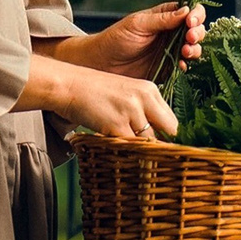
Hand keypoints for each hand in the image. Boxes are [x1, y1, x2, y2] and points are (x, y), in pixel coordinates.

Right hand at [16, 57, 178, 139]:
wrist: (68, 85)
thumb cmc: (93, 92)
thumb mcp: (126, 94)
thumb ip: (143, 111)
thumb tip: (157, 137)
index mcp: (150, 90)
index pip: (172, 120)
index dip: (167, 136)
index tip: (160, 146)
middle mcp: (145, 98)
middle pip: (169, 130)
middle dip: (161, 144)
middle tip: (151, 154)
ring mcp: (132, 111)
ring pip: (151, 142)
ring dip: (142, 150)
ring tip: (129, 151)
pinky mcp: (117, 124)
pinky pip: (132, 148)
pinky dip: (127, 153)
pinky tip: (117, 150)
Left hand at [56, 2, 204, 81]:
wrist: (101, 64)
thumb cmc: (116, 39)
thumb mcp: (138, 24)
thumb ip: (162, 19)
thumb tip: (186, 10)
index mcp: (164, 17)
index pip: (189, 11)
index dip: (195, 15)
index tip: (191, 21)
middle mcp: (170, 33)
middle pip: (196, 29)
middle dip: (197, 33)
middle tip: (189, 38)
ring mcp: (170, 51)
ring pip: (193, 48)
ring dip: (195, 49)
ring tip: (186, 52)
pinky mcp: (167, 68)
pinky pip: (183, 66)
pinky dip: (186, 65)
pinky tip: (181, 66)